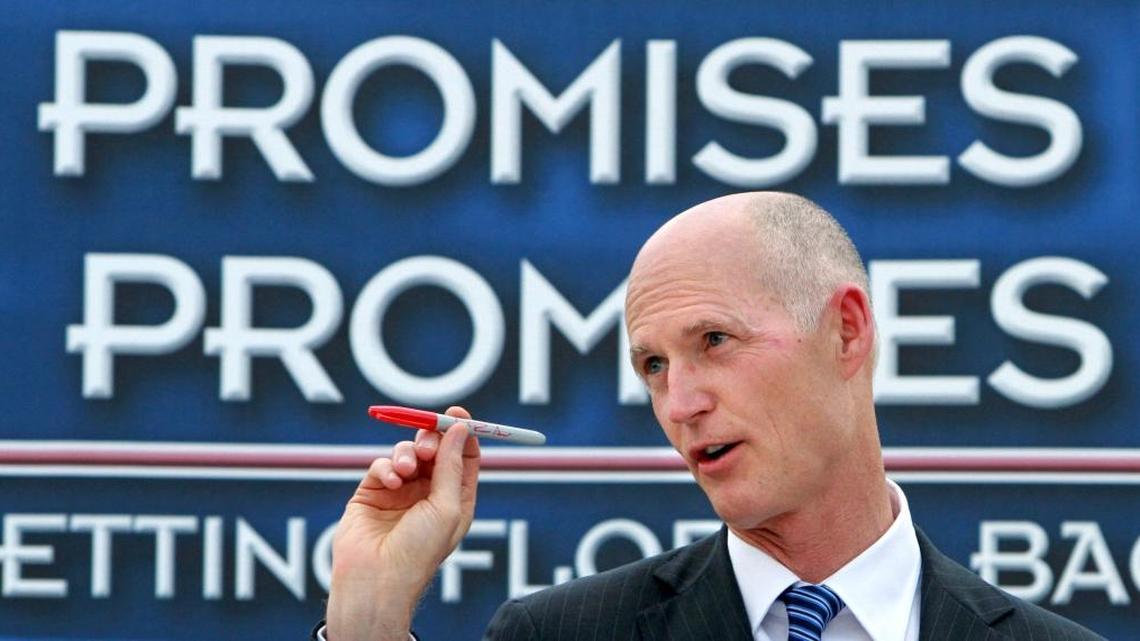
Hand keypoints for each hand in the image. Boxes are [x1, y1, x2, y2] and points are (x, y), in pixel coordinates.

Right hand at [326, 406, 480, 640]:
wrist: (376, 579)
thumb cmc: (418, 552)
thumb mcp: (447, 506)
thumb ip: (452, 465)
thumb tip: (461, 429)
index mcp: (455, 499)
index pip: (464, 457)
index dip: (463, 433)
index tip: (457, 414)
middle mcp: (429, 494)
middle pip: (435, 449)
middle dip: (431, 438)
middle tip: (428, 442)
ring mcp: (400, 492)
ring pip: (407, 452)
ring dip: (408, 453)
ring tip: (406, 470)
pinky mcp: (372, 492)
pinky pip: (382, 464)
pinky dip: (387, 466)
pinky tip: (390, 481)